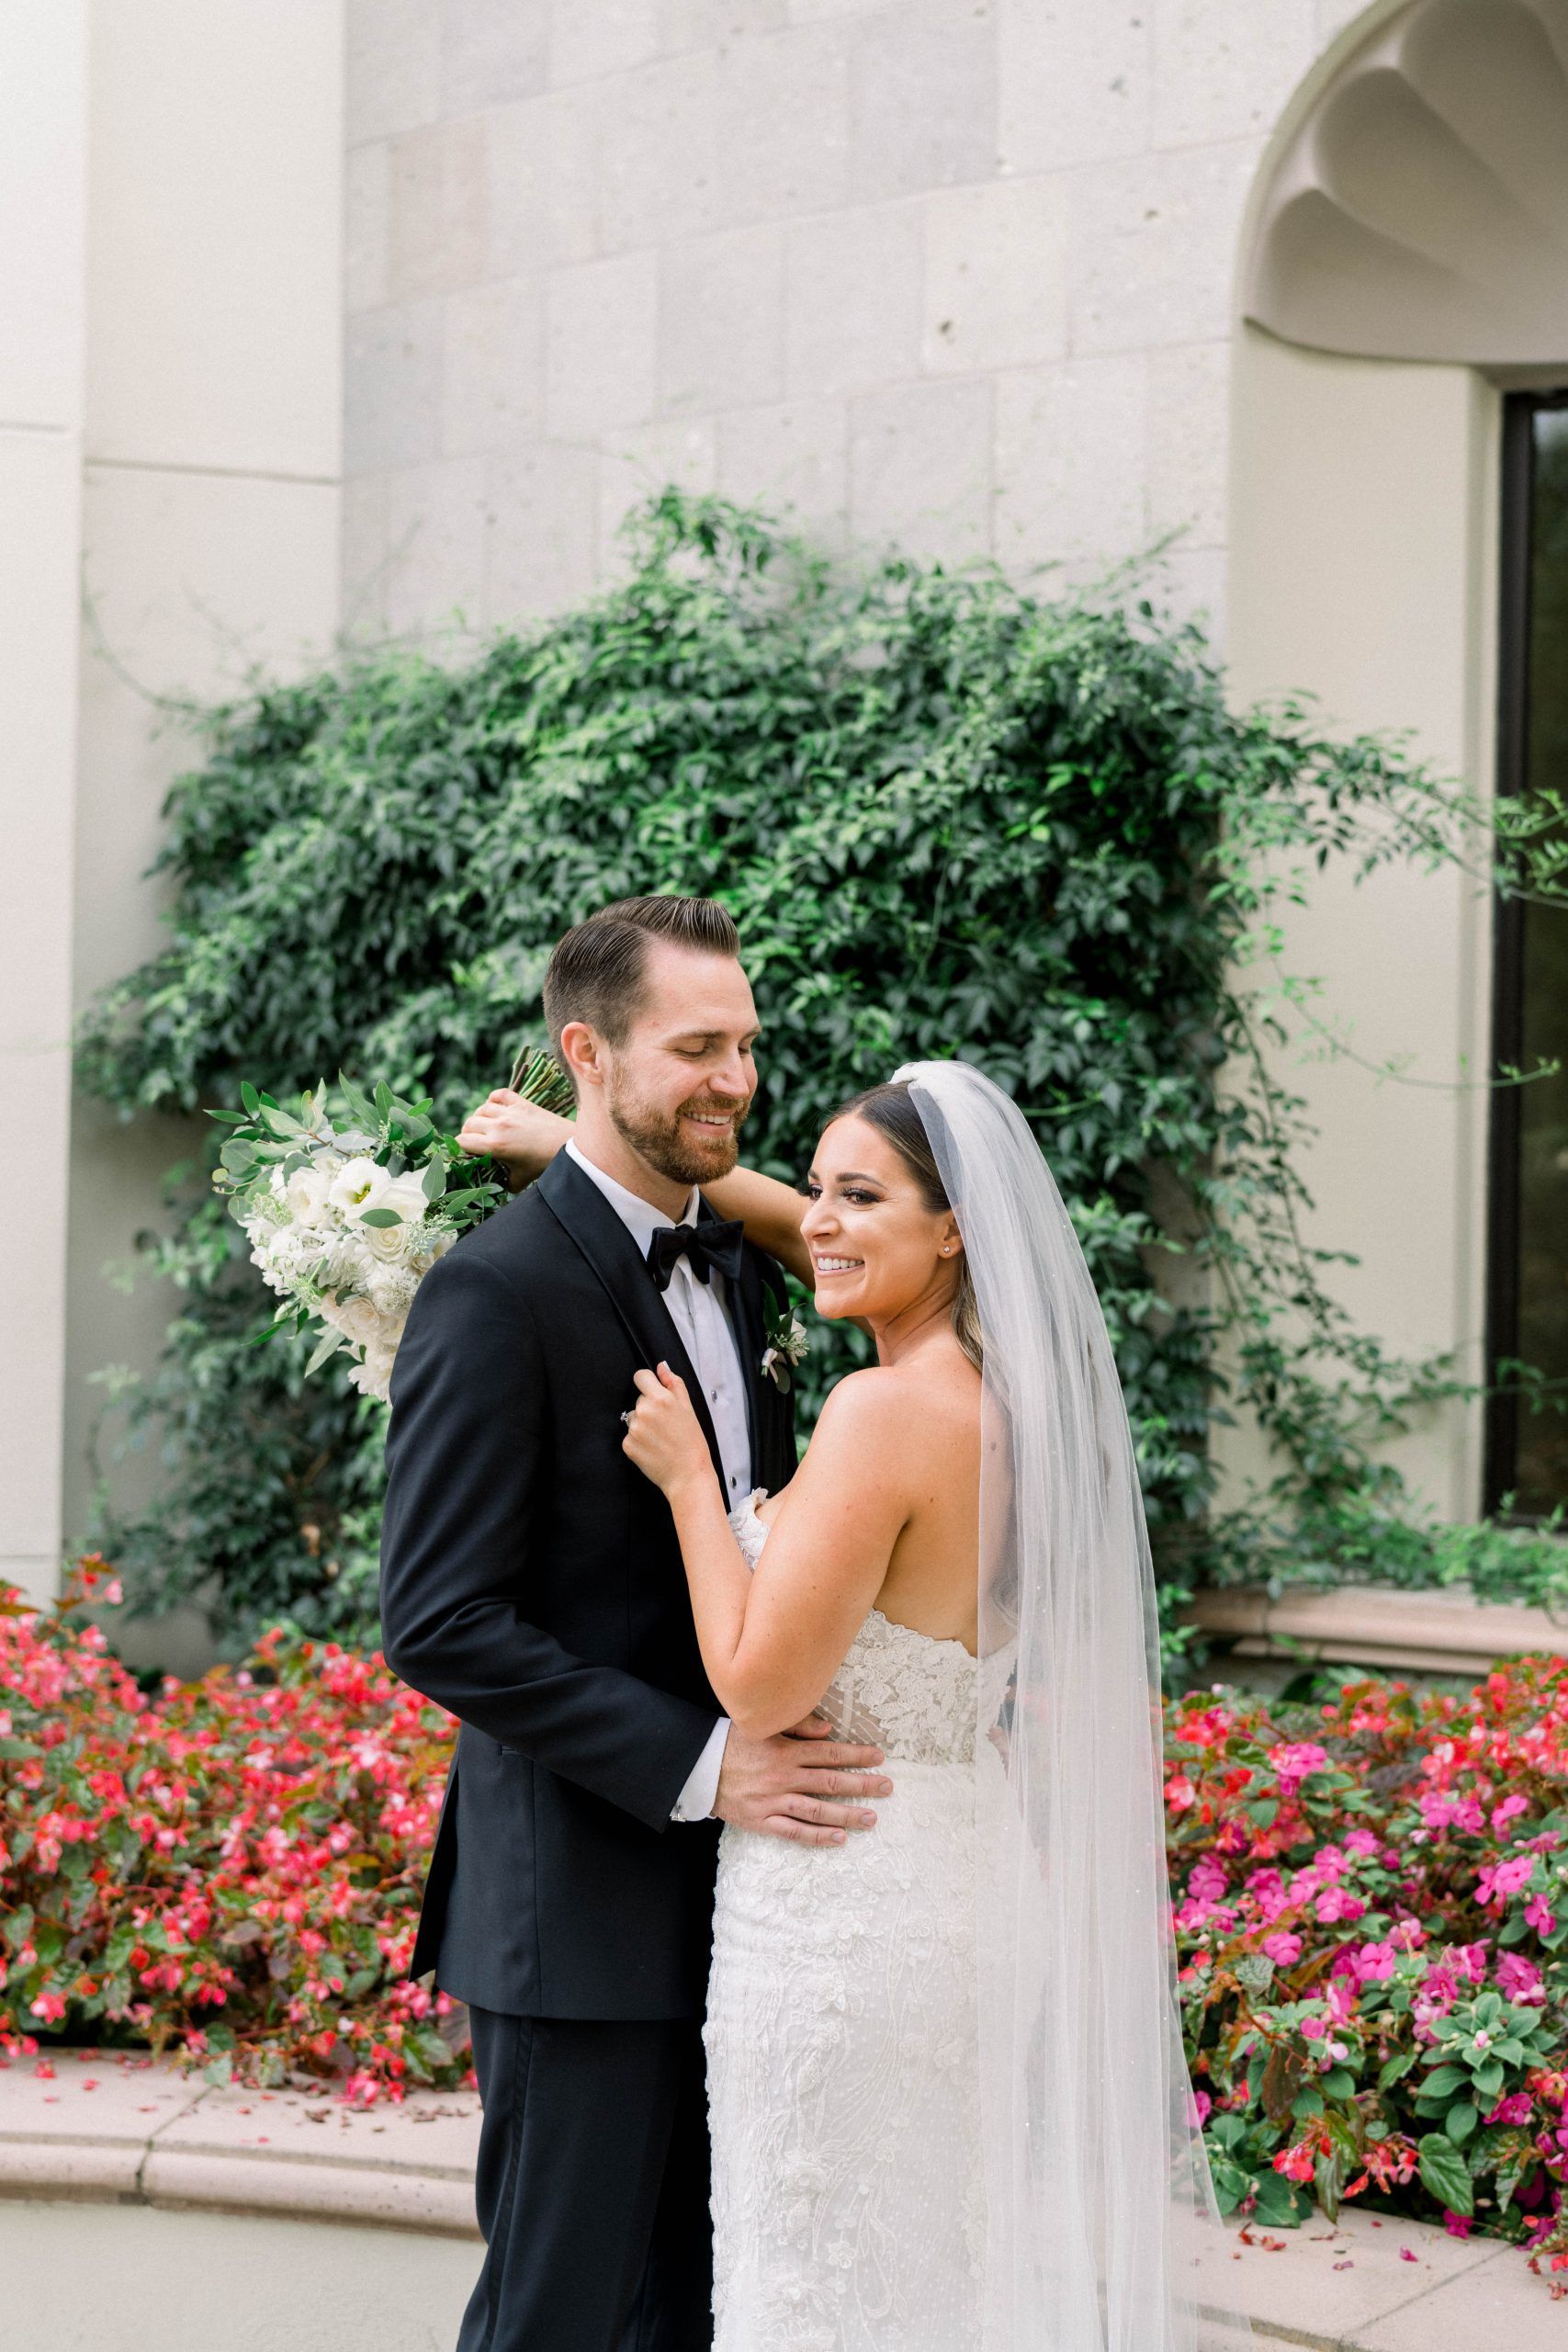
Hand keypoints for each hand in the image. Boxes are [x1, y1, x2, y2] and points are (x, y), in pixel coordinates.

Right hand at [457, 1089, 572, 1192]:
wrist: (569, 1146)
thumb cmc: (544, 1164)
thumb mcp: (520, 1180)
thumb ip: (503, 1183)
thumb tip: (493, 1185)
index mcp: (495, 1145)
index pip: (463, 1141)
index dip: (460, 1148)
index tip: (466, 1153)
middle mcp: (498, 1126)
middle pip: (469, 1124)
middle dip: (468, 1134)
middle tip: (476, 1142)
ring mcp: (510, 1112)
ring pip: (481, 1108)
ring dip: (479, 1117)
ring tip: (485, 1126)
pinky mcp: (522, 1103)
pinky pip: (499, 1094)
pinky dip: (494, 1099)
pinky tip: (496, 1107)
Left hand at [621, 1363, 712, 1497]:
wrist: (688, 1474)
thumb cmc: (692, 1444)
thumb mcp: (689, 1408)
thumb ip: (674, 1383)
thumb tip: (662, 1367)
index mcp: (661, 1399)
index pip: (640, 1376)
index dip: (648, 1383)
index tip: (654, 1393)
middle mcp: (644, 1411)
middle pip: (639, 1399)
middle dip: (650, 1407)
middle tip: (666, 1424)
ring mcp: (634, 1429)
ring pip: (634, 1417)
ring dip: (643, 1424)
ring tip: (660, 1437)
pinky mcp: (627, 1445)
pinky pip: (629, 1435)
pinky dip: (638, 1440)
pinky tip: (653, 1447)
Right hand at [713, 1717, 893, 1845]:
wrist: (698, 1769)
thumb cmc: (732, 1743)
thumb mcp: (763, 1726)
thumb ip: (798, 1725)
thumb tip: (829, 1730)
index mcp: (786, 1751)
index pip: (830, 1753)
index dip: (857, 1755)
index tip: (879, 1758)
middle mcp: (784, 1777)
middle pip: (830, 1782)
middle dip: (862, 1785)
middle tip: (887, 1788)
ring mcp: (773, 1802)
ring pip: (817, 1810)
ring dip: (847, 1815)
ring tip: (871, 1818)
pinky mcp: (762, 1821)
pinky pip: (794, 1832)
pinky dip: (818, 1836)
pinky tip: (839, 1838)